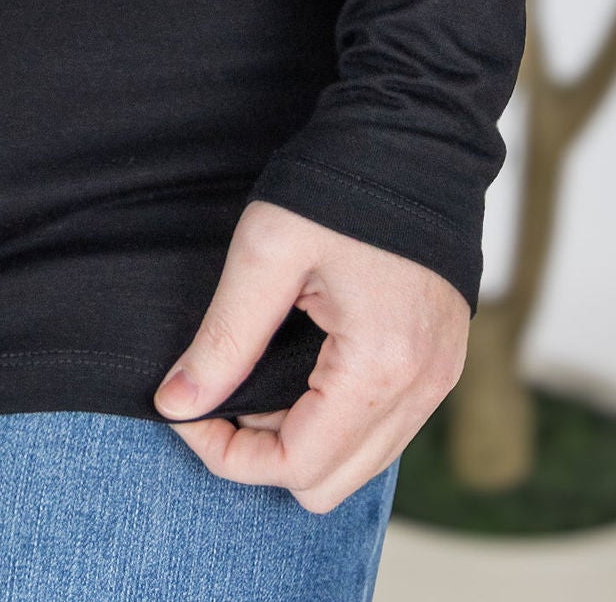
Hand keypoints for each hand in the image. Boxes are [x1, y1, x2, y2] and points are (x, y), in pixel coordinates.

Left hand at [155, 200, 466, 512]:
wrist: (416, 130)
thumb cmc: (340, 181)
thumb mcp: (267, 249)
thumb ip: (224, 336)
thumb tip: (175, 403)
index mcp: (382, 366)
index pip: (296, 466)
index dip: (227, 452)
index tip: (187, 405)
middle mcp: (423, 389)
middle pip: (328, 484)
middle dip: (262, 452)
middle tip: (221, 386)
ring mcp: (440, 380)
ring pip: (358, 464)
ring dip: (299, 436)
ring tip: (259, 368)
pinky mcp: (441, 363)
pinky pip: (382, 430)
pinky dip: (334, 418)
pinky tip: (301, 362)